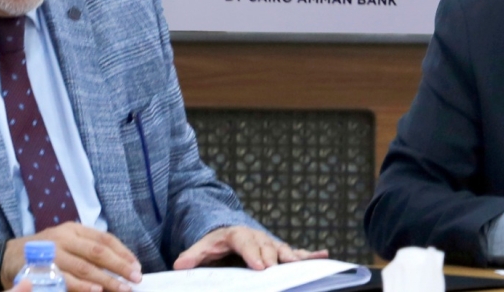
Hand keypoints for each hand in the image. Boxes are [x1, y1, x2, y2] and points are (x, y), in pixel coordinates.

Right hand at [2, 222, 141, 291]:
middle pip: (97, 252)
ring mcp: (52, 254)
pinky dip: (82, 287)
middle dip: (119, 266)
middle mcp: (64, 238)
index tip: (136, 266)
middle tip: (135, 278)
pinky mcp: (42, 270)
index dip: (123, 252)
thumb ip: (88, 248)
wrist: (8, 257)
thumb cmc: (45, 250)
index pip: (104, 239)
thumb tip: (119, 264)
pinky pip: (66, 280)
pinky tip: (96, 291)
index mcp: (74, 229)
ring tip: (122, 288)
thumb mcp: (67, 241)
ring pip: (84, 267)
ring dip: (106, 280)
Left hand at [173, 226, 328, 269]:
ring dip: (294, 258)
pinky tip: (324, 255)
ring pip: (284, 250)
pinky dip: (310, 254)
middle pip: (268, 248)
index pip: (246, 244)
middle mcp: (258, 238)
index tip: (260, 266)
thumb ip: (193, 254)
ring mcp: (271, 244)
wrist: (231, 233)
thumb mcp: (204, 247)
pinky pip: (297, 253)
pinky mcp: (280, 251)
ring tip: (304, 264)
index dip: (253, 255)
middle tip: (277, 270)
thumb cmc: (218, 243)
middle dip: (273, 259)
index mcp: (239, 235)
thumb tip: (179, 264)